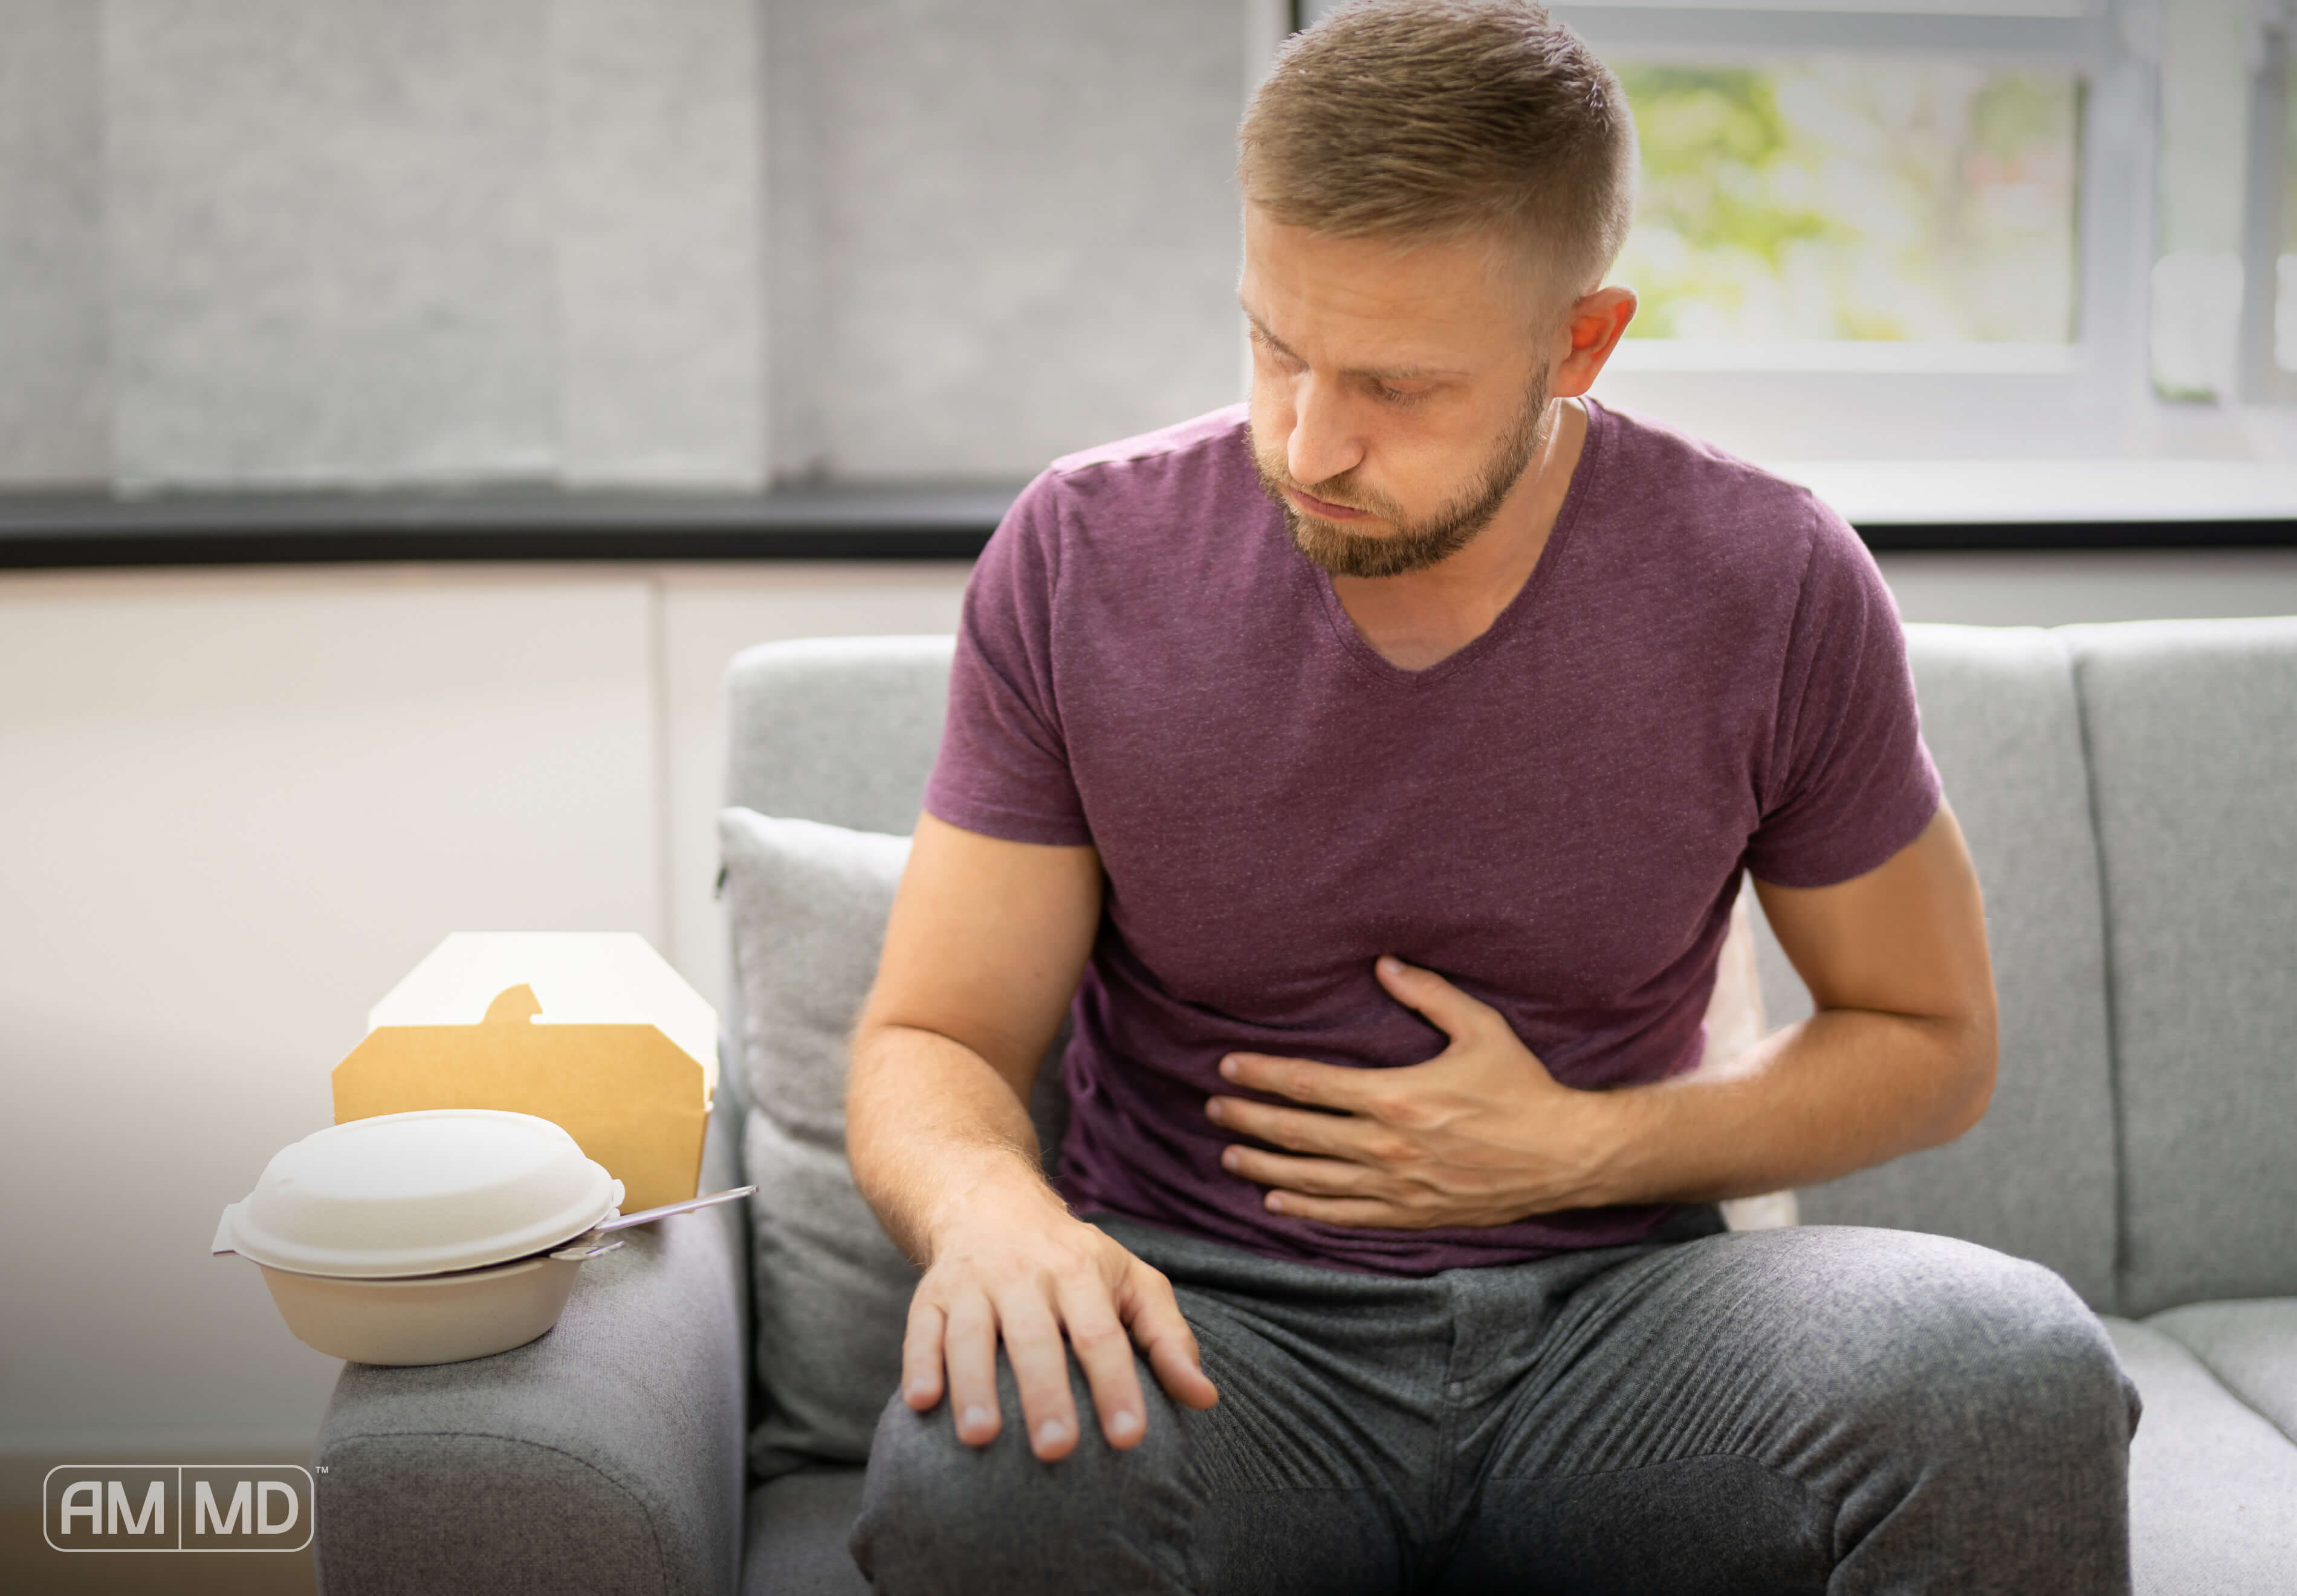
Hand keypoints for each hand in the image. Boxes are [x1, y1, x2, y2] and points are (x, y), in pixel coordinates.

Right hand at [901, 1173, 1218, 1460]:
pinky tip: (920, 1402)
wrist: (988, 1199)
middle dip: (1045, 1393)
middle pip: (1036, 1337)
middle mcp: (1025, 1275)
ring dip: (974, 1384)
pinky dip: (918, 1363)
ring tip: (981, 1438)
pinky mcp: (931, 1295)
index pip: (1102, 1333)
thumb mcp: (1131, 1280)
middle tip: (1056, 1451)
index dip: (1116, 1385)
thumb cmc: (1073, 1256)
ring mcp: (974, 1283)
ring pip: (971, 1333)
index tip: (1130, 1438)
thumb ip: (1168, 1338)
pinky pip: (921, 1329)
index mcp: (1080, 1272)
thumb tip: (1206, 1399)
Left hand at [1205, 955, 1621, 1227]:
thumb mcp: (1480, 1028)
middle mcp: (1386, 1145)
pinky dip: (1306, 1210)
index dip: (1263, 1075)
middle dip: (1249, 1120)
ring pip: (1312, 1179)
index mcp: (1395, 1095)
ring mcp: (1397, 1186)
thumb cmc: (1523, 1088)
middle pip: (1298, 1133)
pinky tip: (1278, 1204)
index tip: (1228, 1067)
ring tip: (1230, 1157)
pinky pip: (1345, 1216)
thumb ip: (1428, 994)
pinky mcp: (1412, 1214)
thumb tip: (1384, 963)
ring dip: (1265, 1168)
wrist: (1565, 1156)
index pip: (1308, 1085)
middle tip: (1215, 1109)